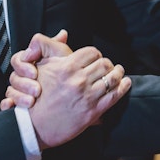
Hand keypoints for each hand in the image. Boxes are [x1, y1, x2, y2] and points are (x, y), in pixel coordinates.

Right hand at [0, 29, 69, 109]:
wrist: (73, 100)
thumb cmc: (68, 76)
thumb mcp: (65, 59)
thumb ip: (60, 46)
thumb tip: (62, 34)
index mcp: (31, 63)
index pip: (18, 59)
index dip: (24, 66)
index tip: (35, 73)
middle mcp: (24, 76)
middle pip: (13, 76)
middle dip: (24, 83)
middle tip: (37, 90)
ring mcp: (20, 91)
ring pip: (10, 91)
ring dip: (19, 96)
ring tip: (31, 101)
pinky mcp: (18, 105)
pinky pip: (6, 105)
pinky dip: (7, 105)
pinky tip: (13, 107)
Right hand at [4, 30, 131, 149]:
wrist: (33, 126)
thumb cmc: (36, 96)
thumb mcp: (42, 67)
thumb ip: (52, 48)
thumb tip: (64, 33)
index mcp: (67, 67)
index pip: (92, 52)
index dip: (96, 54)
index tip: (96, 58)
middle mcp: (78, 80)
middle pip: (104, 64)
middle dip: (108, 63)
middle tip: (109, 66)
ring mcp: (87, 96)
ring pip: (112, 78)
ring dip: (118, 73)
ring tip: (119, 73)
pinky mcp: (92, 112)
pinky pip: (114, 96)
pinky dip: (123, 87)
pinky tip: (125, 83)